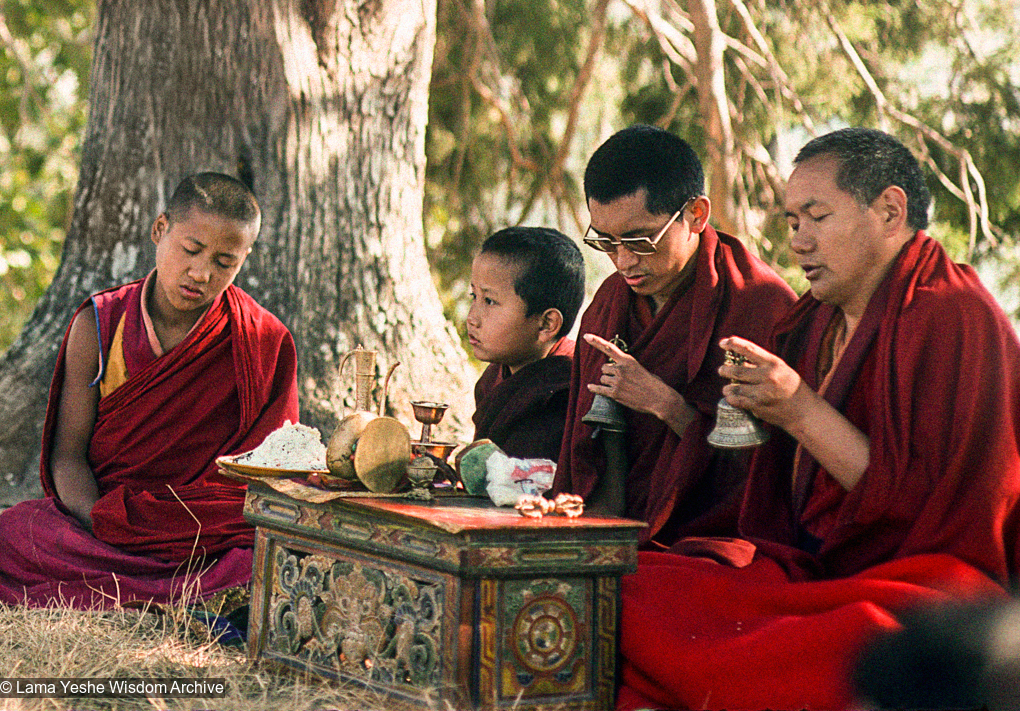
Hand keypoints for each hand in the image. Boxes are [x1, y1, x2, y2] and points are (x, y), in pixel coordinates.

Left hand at [584, 333, 695, 432]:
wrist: (659, 399)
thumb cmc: (653, 384)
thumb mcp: (640, 369)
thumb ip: (627, 367)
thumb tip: (616, 370)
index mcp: (628, 360)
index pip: (609, 348)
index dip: (596, 341)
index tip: (586, 336)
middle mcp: (621, 369)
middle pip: (604, 368)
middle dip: (609, 373)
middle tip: (619, 380)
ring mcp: (617, 381)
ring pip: (602, 379)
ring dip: (607, 382)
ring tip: (619, 387)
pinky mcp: (615, 393)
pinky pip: (599, 389)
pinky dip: (594, 388)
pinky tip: (590, 387)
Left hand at [718, 336, 869, 490]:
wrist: (804, 412)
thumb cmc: (792, 388)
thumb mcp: (781, 371)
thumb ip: (761, 366)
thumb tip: (740, 362)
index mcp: (774, 363)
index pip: (749, 349)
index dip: (734, 344)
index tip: (723, 343)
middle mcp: (768, 376)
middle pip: (737, 370)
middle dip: (725, 370)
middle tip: (721, 370)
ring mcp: (763, 392)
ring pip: (734, 387)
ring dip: (727, 388)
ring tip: (727, 388)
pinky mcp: (758, 406)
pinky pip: (737, 401)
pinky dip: (731, 399)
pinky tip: (731, 397)